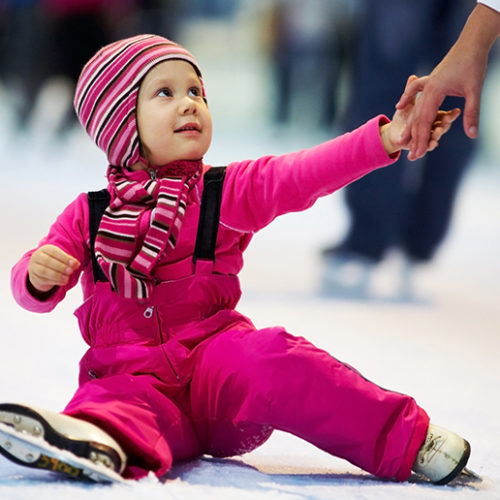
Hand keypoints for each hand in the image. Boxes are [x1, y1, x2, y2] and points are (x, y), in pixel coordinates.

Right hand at [28, 245, 79, 292]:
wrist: (40, 271)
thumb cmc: (54, 262)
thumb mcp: (61, 258)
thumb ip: (69, 261)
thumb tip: (76, 264)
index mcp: (45, 249)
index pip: (54, 252)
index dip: (64, 258)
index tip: (74, 263)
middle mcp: (37, 257)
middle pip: (47, 261)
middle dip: (61, 266)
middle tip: (71, 271)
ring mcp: (33, 268)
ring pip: (44, 271)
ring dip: (57, 275)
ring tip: (67, 278)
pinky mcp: (34, 278)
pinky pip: (43, 280)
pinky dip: (55, 281)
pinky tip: (63, 282)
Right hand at [395, 3, 499, 159]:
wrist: (471, 41)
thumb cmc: (473, 64)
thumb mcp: (475, 90)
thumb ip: (472, 113)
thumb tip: (472, 135)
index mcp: (434, 92)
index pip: (424, 121)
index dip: (420, 139)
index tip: (418, 155)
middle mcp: (426, 90)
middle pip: (417, 119)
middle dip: (413, 139)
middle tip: (411, 157)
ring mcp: (427, 86)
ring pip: (415, 110)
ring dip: (410, 127)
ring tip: (403, 141)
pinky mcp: (430, 82)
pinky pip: (415, 95)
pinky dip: (407, 101)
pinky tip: (399, 106)